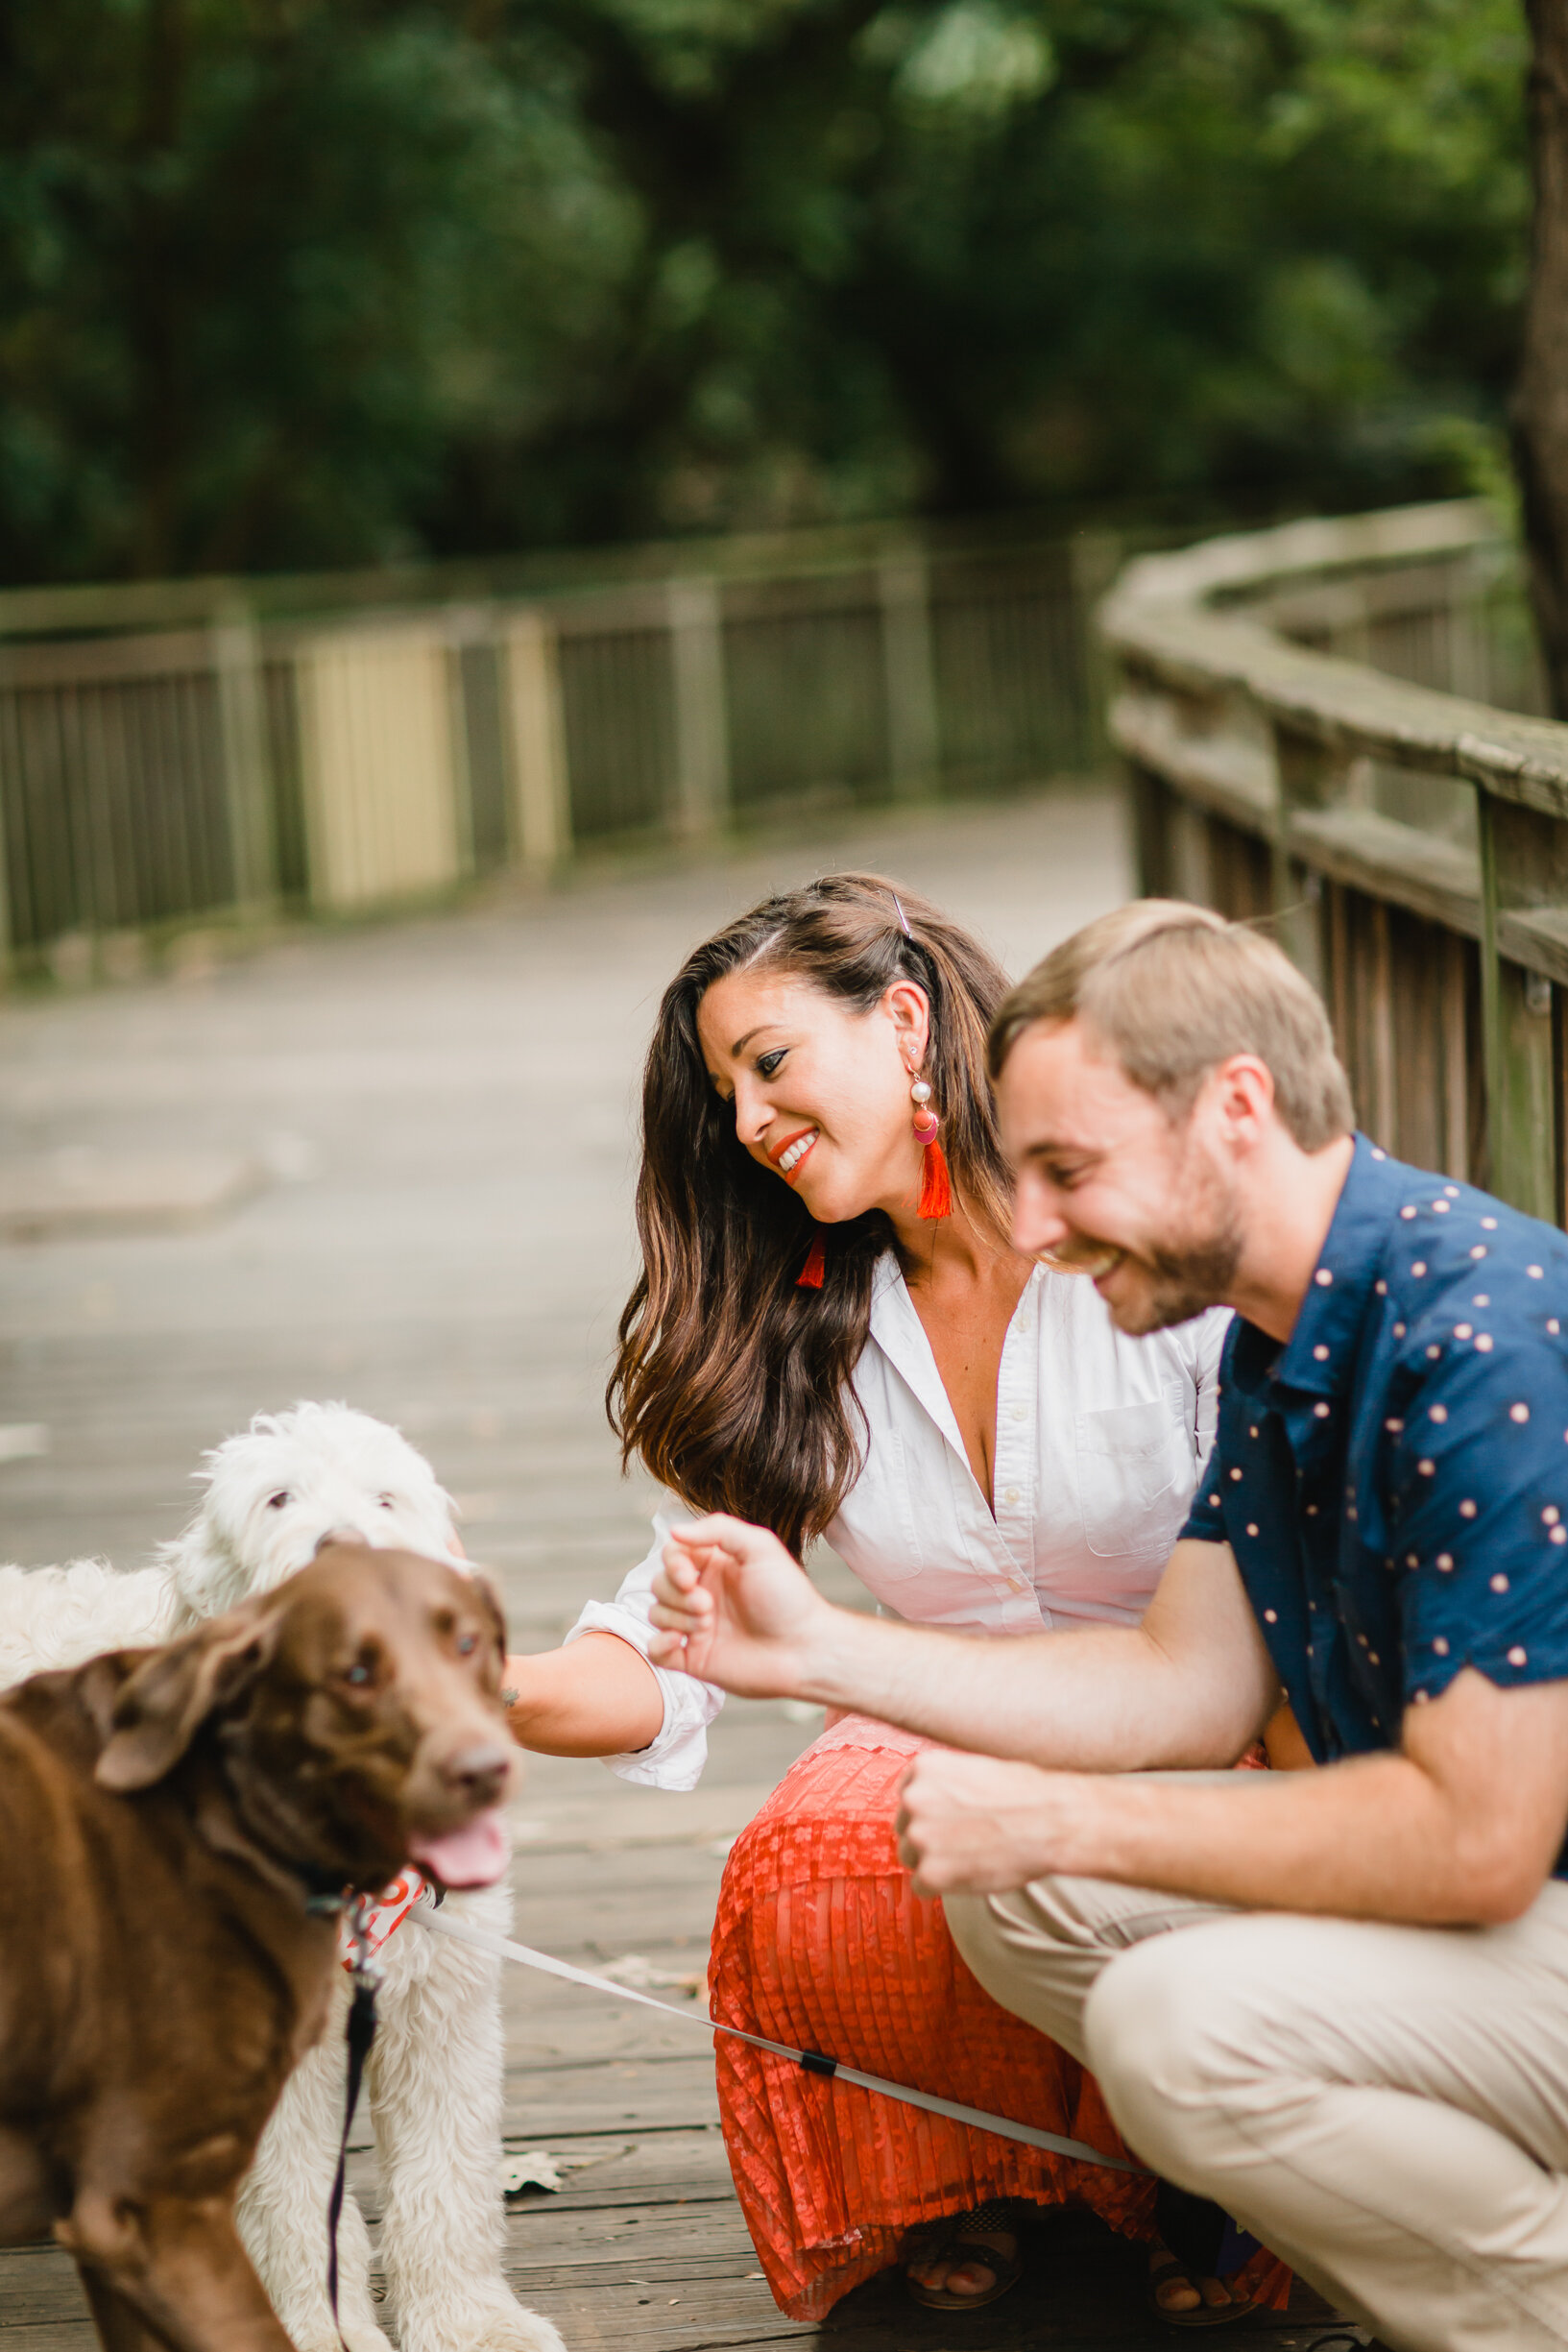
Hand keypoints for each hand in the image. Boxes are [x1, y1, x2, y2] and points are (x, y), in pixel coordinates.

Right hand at [649, 1513, 830, 1698]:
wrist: (804, 1650)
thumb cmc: (788, 1597)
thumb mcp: (760, 1548)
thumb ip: (718, 1529)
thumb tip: (674, 1530)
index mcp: (715, 1565)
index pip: (673, 1553)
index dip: (673, 1563)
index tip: (689, 1577)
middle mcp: (702, 1593)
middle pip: (660, 1583)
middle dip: (677, 1594)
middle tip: (708, 1606)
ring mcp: (696, 1626)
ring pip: (656, 1613)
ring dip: (675, 1618)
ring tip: (707, 1625)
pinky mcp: (694, 1657)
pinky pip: (656, 1651)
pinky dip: (659, 1645)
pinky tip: (679, 1642)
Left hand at [895, 1751, 1088, 1896]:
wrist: (1051, 1821)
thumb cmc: (1026, 1794)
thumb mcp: (976, 1769)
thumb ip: (945, 1784)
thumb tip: (933, 1804)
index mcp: (925, 1768)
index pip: (908, 1795)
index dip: (930, 1812)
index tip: (947, 1821)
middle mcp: (914, 1798)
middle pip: (906, 1826)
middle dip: (930, 1836)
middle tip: (964, 1842)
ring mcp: (919, 1835)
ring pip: (911, 1856)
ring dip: (934, 1862)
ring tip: (971, 1857)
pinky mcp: (930, 1871)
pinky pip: (921, 1885)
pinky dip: (943, 1885)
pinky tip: (969, 1873)